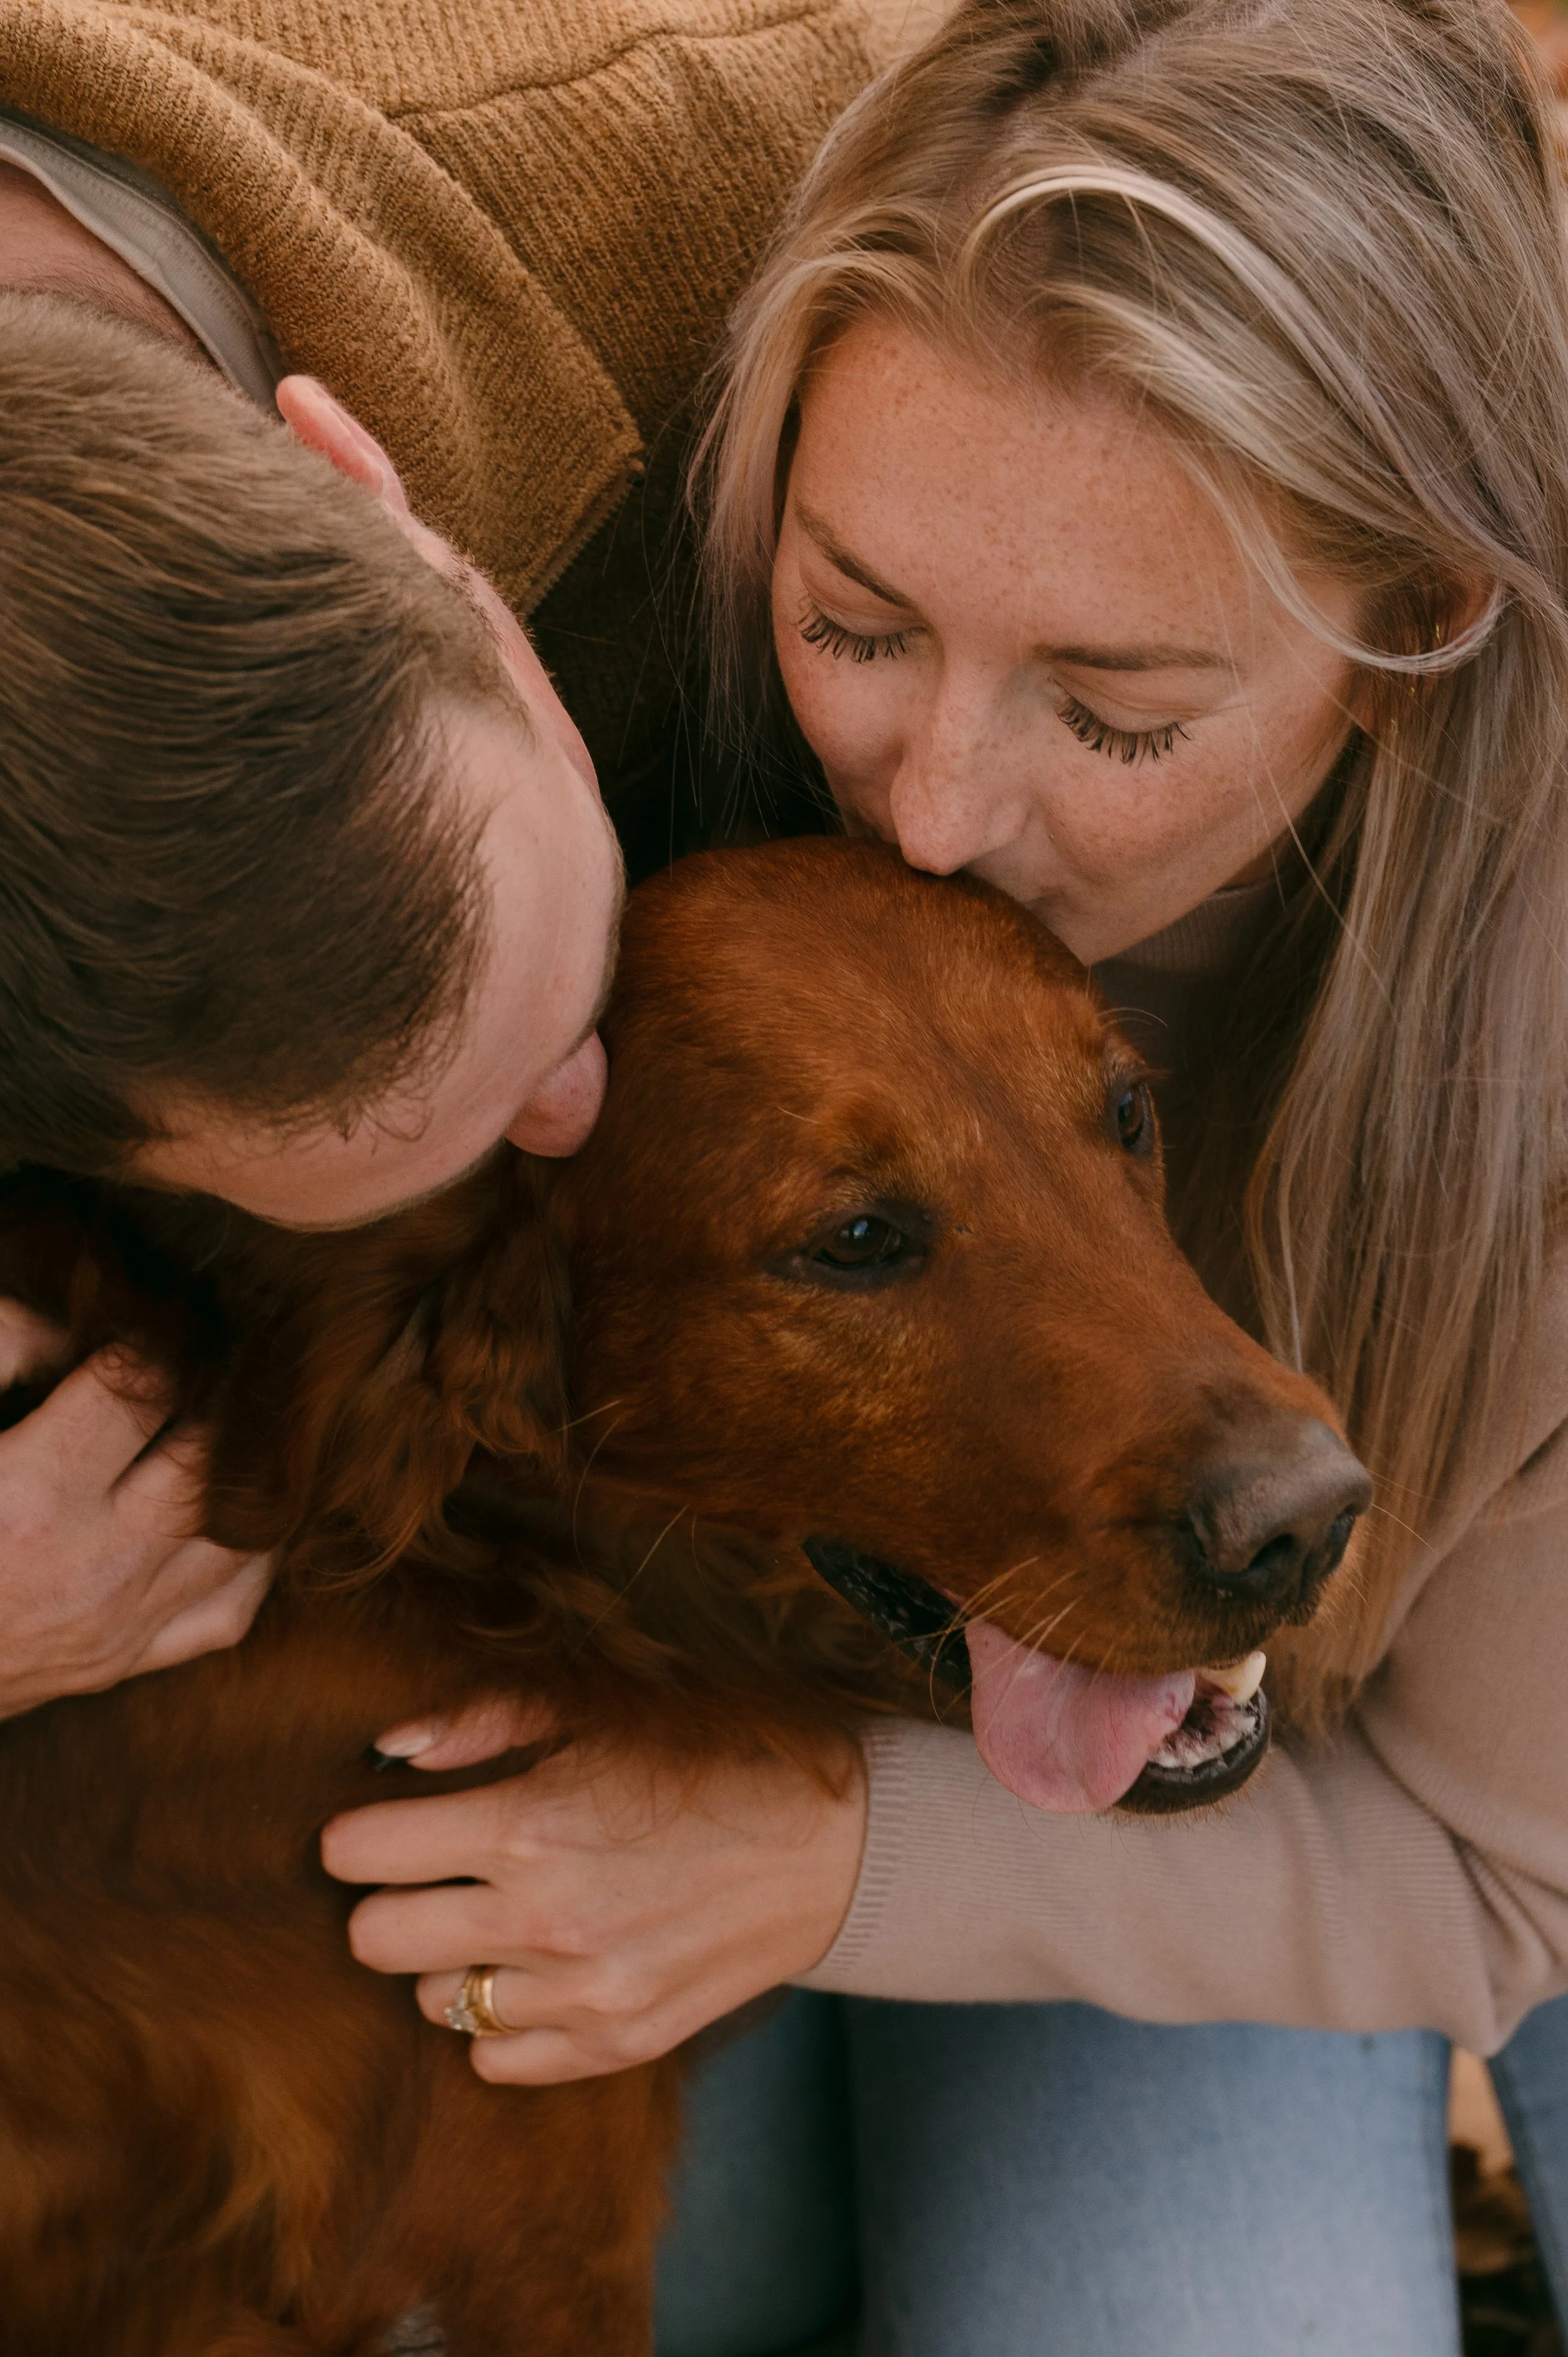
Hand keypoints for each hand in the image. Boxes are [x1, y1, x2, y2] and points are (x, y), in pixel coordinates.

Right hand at [0, 1302, 270, 1715]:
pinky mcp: (123, 1661)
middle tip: (219, 1351)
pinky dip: (250, 1554)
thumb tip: (66, 1317)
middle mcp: (91, 1566)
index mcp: (29, 1499)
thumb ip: (3, 1351)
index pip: (140, 1389)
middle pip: (207, 1455)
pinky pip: (230, 1607)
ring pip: (242, 1530)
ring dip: (250, 1467)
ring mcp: (118, 1623)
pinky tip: (236, 1507)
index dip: (156, 1335)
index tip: (159, 1312)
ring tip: (237, 1417)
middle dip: (220, 1392)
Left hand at [321, 1700, 867, 2083]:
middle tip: (435, 1872)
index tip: (383, 1825)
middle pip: (372, 1940)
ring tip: (505, 1912)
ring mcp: (578, 1995)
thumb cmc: (700, 1764)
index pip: (356, 1855)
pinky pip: (493, 2059)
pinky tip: (543, 1966)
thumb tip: (387, 1752)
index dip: (359, 1833)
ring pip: (430, 2002)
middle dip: (390, 1899)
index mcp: (526, 1825)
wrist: (822, 1848)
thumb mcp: (593, 1716)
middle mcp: (542, 1920)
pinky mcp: (613, 2046)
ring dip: (453, 1956)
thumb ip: (480, 1725)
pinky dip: (503, 2019)